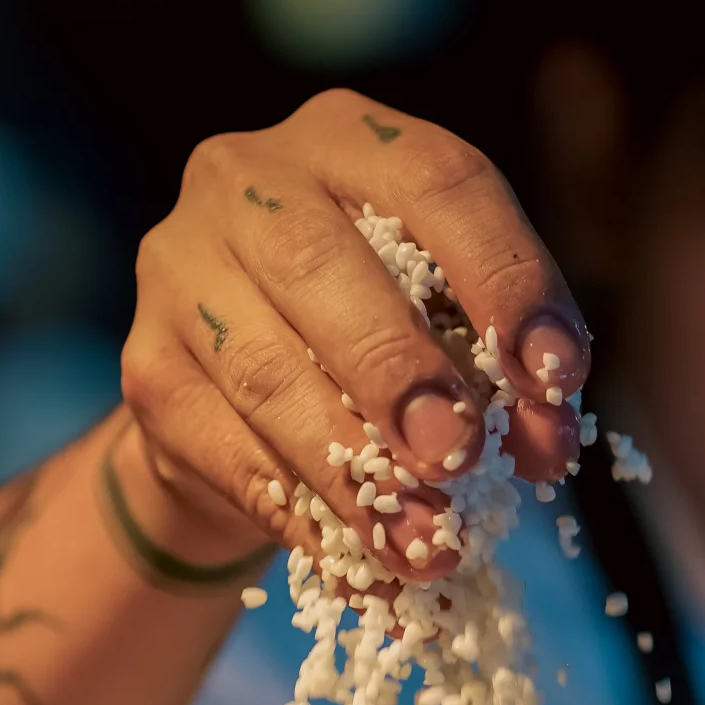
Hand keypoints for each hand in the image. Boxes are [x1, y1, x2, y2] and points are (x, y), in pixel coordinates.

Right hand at [118, 91, 591, 577]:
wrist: (243, 389)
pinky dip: (302, 514)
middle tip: (460, 458)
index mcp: (352, 140)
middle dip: (399, 371)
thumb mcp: (456, 325)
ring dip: (352, 470)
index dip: (506, 279)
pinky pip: (223, 448)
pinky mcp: (146, 366)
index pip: (437, 182)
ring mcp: (179, 267)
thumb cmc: (382, 333)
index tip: (557, 377)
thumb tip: (545, 447)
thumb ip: (507, 370)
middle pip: (319, 265)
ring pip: (264, 371)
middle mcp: (249, 180)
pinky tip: (359, 564)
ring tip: (424, 544)